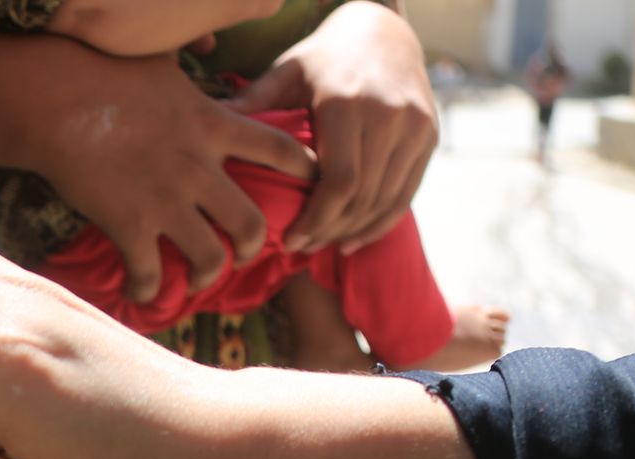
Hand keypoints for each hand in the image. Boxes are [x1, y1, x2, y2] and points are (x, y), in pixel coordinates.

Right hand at [27, 43, 315, 298]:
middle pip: (252, 223)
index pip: (281, 150)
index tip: (309, 188)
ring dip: (208, 275)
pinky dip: (148, 290)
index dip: (305, 172)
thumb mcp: (163, 56)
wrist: (56, 99)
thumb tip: (207, 36)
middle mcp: (198, 168)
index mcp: (213, 125)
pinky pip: (150, 274)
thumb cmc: (103, 70)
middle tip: (242, 253)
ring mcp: (165, 201)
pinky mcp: (129, 225)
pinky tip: (141, 292)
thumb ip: (192, 54)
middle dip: (253, 246)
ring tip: (198, 279)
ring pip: (211, 258)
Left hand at [231, 2, 436, 253]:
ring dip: (353, 232)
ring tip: (321, 246)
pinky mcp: (429, 136)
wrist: (384, 32)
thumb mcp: (286, 73)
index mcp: (348, 104)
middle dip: (329, 231)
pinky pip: (407, 193)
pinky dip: (380, 223)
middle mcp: (389, 116)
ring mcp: (415, 127)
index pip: (338, 182)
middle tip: (300, 249)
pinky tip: (352, 241)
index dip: (315, 220)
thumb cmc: (323, 58)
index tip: (289, 242)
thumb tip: (205, 129)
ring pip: (385, 201)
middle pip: (361, 198)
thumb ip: (253, 104)